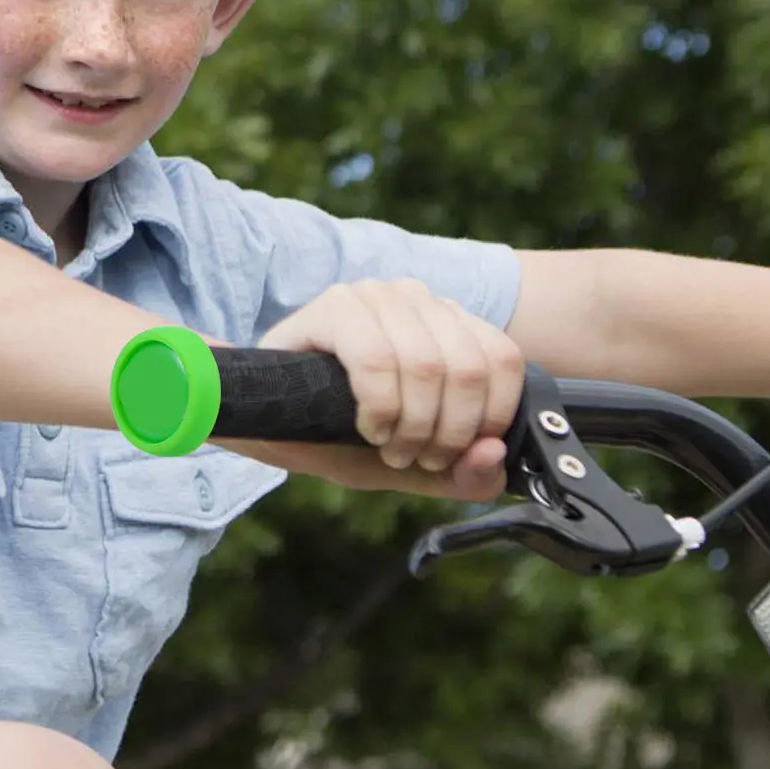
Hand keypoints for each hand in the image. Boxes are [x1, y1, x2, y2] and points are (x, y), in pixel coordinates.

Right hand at [245, 279, 525, 498]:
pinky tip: (367, 425)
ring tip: (389, 447)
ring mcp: (375, 296)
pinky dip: (379, 407)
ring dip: (411, 426)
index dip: (487, 420)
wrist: (267, 423)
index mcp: (448, 323)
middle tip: (415, 457)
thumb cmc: (345, 435)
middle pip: (467, 369)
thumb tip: (492, 454)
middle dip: (445, 433)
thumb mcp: (416, 465)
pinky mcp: (334, 306)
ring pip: (427, 365)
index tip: (453, 454)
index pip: (502, 360)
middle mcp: (417, 298)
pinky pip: (376, 360)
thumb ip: (465, 473)